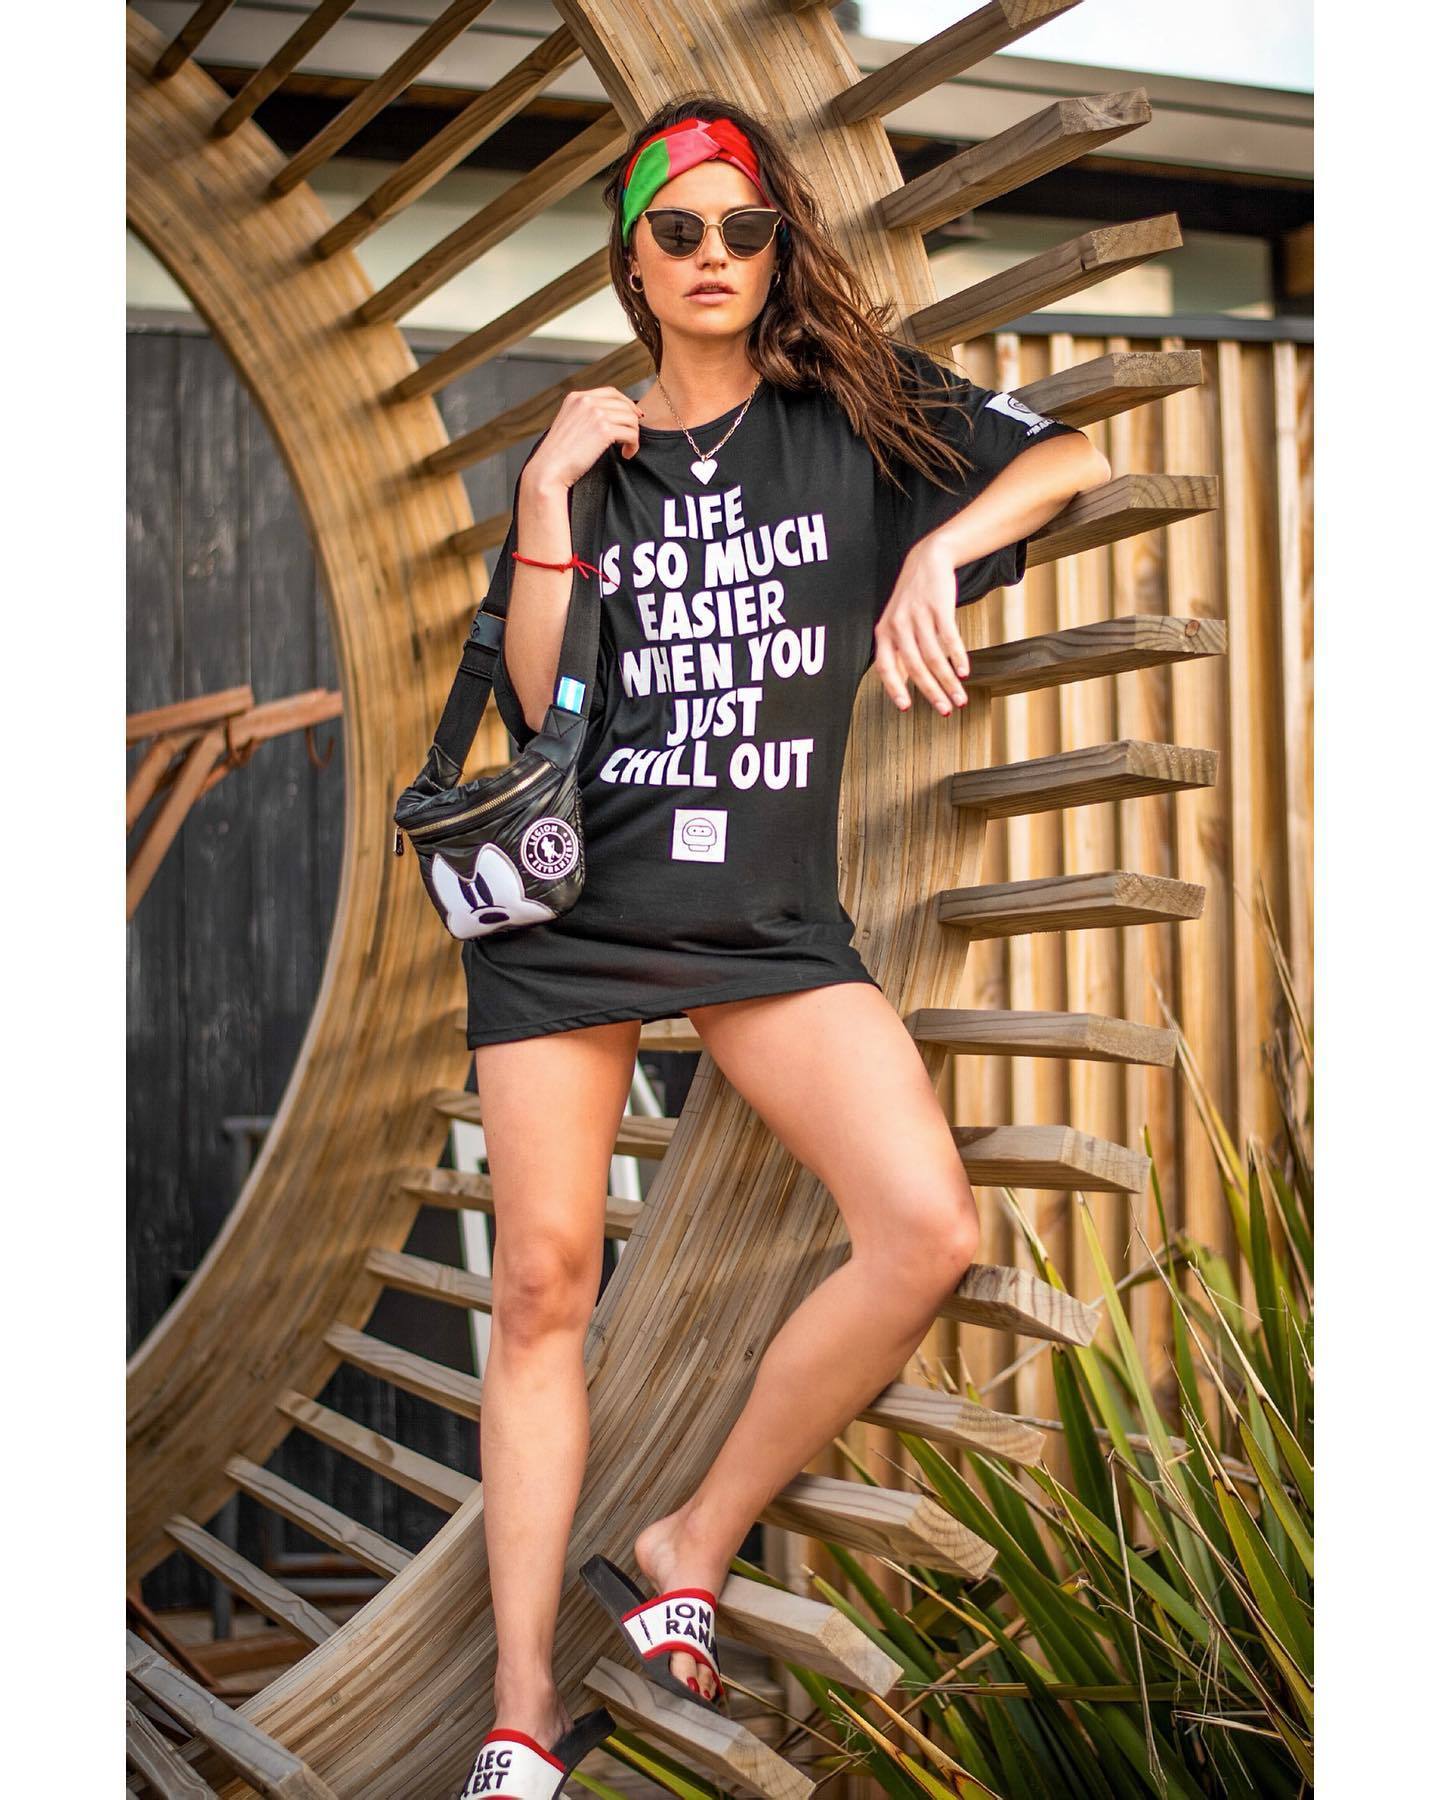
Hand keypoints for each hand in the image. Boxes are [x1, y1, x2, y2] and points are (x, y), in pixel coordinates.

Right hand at [527, 386, 644, 489]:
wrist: (549, 469)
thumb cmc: (558, 455)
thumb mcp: (568, 424)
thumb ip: (585, 415)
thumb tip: (610, 417)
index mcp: (576, 397)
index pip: (611, 392)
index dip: (627, 403)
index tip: (634, 416)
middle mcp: (586, 401)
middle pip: (624, 405)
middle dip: (632, 422)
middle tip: (632, 437)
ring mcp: (595, 414)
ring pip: (631, 419)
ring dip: (633, 435)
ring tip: (627, 448)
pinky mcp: (604, 430)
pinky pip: (631, 434)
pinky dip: (633, 445)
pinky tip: (626, 454)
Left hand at [872, 535, 971, 714]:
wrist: (927, 560)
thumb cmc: (912, 598)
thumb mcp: (897, 623)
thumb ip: (898, 651)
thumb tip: (901, 683)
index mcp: (884, 633)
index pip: (885, 668)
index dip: (894, 689)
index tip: (906, 708)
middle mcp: (898, 626)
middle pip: (915, 667)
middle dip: (932, 693)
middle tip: (945, 710)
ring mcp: (918, 616)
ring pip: (934, 657)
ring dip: (949, 682)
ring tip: (959, 697)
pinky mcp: (938, 607)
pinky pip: (949, 638)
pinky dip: (958, 657)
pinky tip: (964, 672)